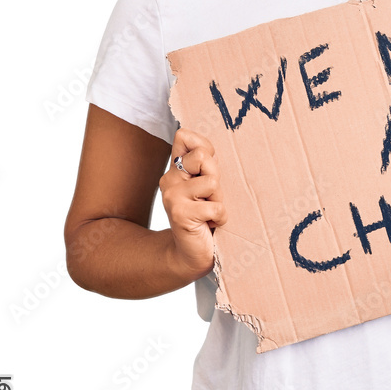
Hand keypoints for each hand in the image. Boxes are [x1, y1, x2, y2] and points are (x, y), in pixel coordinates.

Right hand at [159, 128, 228, 279]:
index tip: (207, 171)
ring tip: (210, 212)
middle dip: (216, 178)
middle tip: (210, 198)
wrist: (191, 253)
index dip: (205, 149)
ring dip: (219, 200)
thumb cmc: (206, 216)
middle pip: (203, 156)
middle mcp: (169, 178)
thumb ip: (205, 162)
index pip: (184, 136)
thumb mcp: (207, 185)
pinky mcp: (180, 213)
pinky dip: (221, 217)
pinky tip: (210, 224)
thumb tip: (208, 147)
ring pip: (212, 181)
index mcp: (175, 168)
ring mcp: (171, 196)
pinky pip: (216, 206)